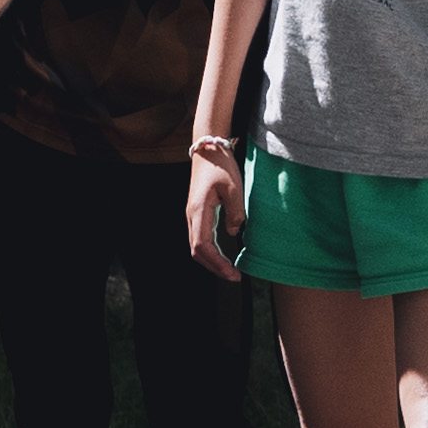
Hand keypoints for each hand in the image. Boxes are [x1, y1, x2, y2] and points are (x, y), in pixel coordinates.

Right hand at [184, 139, 248, 281]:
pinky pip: (201, 239)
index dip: (217, 263)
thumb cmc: (221, 166)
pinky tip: (224, 256)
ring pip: (197, 247)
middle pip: (197, 252)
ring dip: (212, 261)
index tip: (233, 273)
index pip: (202, 246)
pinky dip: (211, 252)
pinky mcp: (198, 214)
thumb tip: (233, 232)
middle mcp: (192, 216)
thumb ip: (235, 211)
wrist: (208, 150)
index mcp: (198, 211)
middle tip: (234, 277)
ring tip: (230, 270)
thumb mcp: (234, 186)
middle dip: (214, 267)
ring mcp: (193, 216)